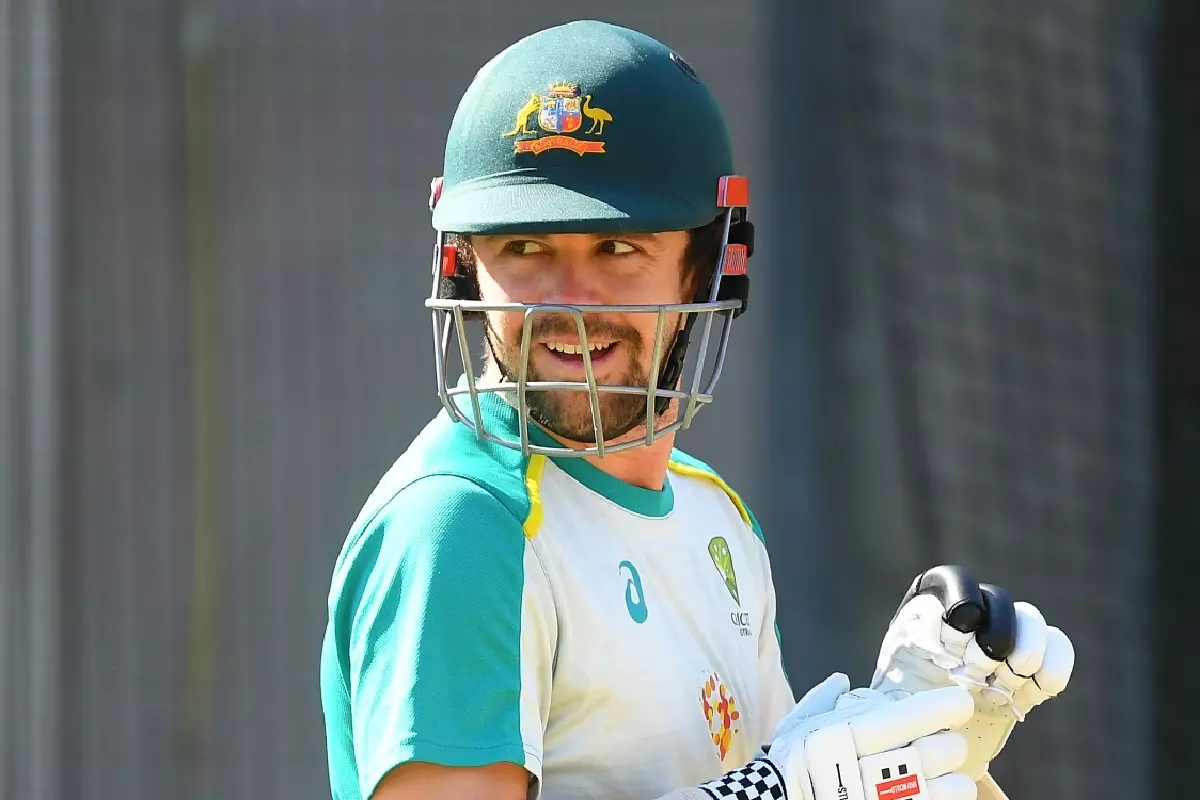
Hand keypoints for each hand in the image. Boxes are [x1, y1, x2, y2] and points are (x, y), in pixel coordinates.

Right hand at [704, 673, 977, 799]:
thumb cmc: (789, 767)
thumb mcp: (799, 725)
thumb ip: (823, 699)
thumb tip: (842, 680)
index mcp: (850, 735)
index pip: (911, 717)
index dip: (945, 708)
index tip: (960, 705)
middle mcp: (873, 768)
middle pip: (939, 752)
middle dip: (949, 747)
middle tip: (946, 746)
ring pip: (952, 789)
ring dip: (956, 781)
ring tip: (950, 777)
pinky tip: (941, 794)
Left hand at [869, 565, 1074, 782]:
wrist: (927, 748)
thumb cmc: (898, 719)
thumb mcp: (883, 699)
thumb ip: (890, 683)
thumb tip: (877, 682)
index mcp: (927, 619)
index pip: (949, 581)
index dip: (961, 592)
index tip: (958, 624)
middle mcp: (969, 624)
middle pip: (998, 598)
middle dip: (999, 628)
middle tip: (986, 663)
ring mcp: (1002, 645)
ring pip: (1031, 619)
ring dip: (1030, 645)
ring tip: (1013, 675)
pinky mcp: (1028, 674)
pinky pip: (1057, 650)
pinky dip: (1056, 664)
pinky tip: (1040, 689)